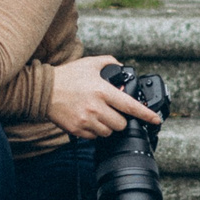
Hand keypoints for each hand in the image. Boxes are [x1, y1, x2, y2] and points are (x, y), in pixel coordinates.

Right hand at [49, 55, 163, 138]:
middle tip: (112, 111)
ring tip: (98, 115)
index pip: (130, 106)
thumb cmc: (67, 76)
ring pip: (108, 132)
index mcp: (103, 91)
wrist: (43, 90)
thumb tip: (123, 68)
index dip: (146, 114)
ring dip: (108, 126)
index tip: (156, 120)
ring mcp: (86, 121)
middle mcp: (96, 108)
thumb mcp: (90, 63)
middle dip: (120, 119)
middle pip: (121, 124)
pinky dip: (95, 130)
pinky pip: (94, 137)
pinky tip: (88, 120)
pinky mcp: (77, 130)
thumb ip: (110, 63)